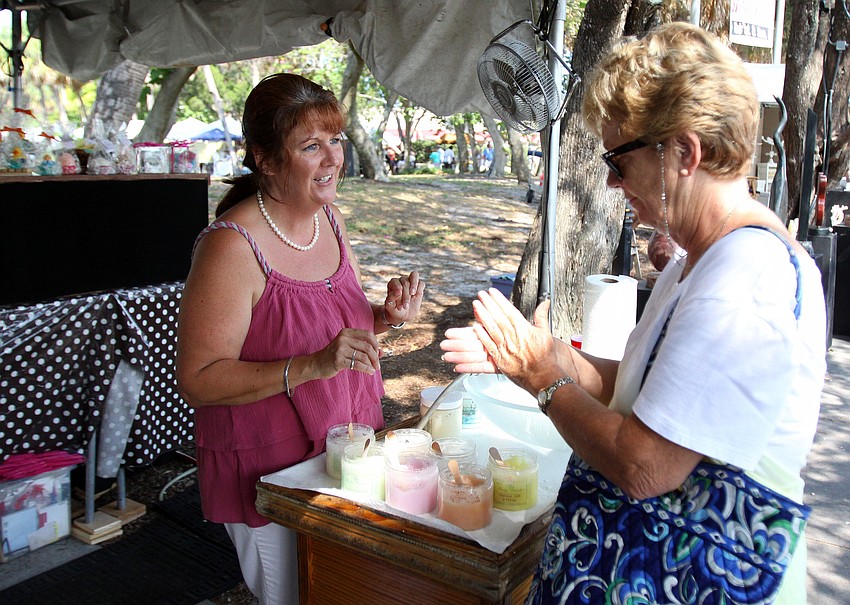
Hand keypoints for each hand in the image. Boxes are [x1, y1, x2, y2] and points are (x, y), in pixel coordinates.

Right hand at [313, 328, 380, 376]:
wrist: (316, 364)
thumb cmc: (335, 356)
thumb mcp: (348, 348)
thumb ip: (363, 348)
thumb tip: (382, 353)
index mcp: (346, 332)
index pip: (368, 334)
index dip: (376, 344)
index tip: (377, 354)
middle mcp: (343, 338)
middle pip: (367, 347)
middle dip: (375, 357)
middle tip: (377, 365)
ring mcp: (340, 349)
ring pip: (363, 356)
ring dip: (371, 364)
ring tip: (373, 370)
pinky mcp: (338, 360)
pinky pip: (357, 364)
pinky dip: (366, 369)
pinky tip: (369, 372)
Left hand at [382, 271, 424, 325]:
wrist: (402, 315)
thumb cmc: (394, 310)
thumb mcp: (390, 306)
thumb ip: (391, 298)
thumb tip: (398, 291)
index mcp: (392, 283)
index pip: (397, 283)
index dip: (399, 292)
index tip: (400, 304)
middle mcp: (401, 280)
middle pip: (405, 282)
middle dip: (406, 296)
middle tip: (405, 307)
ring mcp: (410, 282)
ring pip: (414, 276)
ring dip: (414, 286)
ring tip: (412, 294)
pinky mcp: (418, 287)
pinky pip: (421, 283)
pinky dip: (419, 289)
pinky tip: (415, 297)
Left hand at [441, 289, 556, 389]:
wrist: (543, 376)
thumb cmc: (545, 357)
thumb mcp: (545, 333)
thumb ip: (541, 316)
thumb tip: (544, 303)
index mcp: (524, 329)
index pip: (509, 310)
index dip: (499, 300)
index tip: (492, 292)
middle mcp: (513, 337)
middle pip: (498, 317)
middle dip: (488, 304)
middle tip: (481, 295)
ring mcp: (506, 348)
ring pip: (492, 328)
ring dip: (482, 316)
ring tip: (476, 306)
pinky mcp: (500, 359)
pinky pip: (488, 345)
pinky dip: (481, 336)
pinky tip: (475, 327)